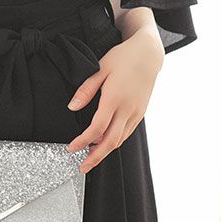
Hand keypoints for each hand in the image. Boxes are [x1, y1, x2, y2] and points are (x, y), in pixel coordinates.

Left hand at [66, 29, 163, 171]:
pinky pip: (127, 132)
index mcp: (115, 98)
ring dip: (105, 151)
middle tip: (82, 167)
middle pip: (110, 142)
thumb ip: (85, 90)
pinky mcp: (141, 112)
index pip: (97, 128)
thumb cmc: (123, 57)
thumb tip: (72, 107)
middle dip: (95, 157)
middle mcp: (127, 109)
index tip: (71, 148)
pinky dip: (115, 141)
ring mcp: (136, 112)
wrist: (149, 54)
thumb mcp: (100, 68)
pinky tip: (105, 141)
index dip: (83, 142)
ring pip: (120, 139)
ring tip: (90, 156)